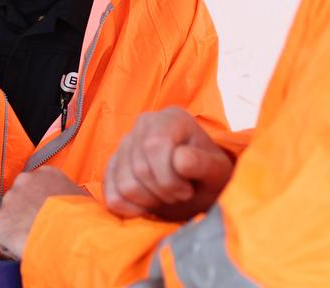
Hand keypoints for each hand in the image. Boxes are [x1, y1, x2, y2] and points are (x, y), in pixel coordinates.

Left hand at [0, 167, 85, 259]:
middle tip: (39, 229)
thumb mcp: (83, 201)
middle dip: (27, 213)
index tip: (46, 214)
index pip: (38, 186)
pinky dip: (10, 243)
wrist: (69, 235)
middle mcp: (25, 181)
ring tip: (35, 241)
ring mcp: (10, 199)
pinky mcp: (0, 220)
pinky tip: (25, 249)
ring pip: (11, 216)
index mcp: (47, 174)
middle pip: (21, 198)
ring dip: (18, 227)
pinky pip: (2, 235)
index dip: (41, 203)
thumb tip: (74, 210)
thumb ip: (71, 199)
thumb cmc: (82, 220)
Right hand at [103, 107, 233, 221]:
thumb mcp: (217, 171)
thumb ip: (203, 164)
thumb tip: (180, 160)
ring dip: (149, 201)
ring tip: (166, 195)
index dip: (171, 178)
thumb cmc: (209, 176)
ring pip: (125, 185)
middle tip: (179, 194)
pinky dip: (131, 209)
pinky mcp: (112, 166)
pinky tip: (148, 205)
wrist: (198, 187)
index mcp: (170, 118)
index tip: (188, 190)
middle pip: (140, 169)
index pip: (155, 146)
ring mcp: (124, 144)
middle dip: (163, 192)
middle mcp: (143, 124)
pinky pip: (112, 196)